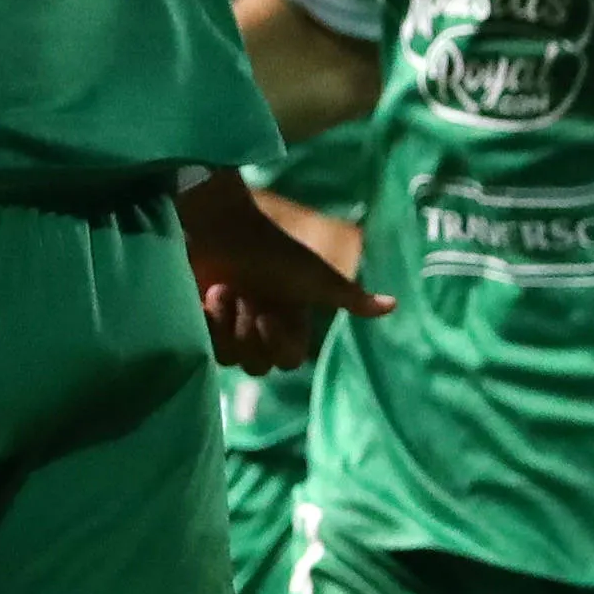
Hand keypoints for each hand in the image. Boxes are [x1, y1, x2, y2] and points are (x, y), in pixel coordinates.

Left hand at [177, 167, 391, 373]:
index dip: (280, 343)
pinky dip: (208, 322)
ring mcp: (228, 327)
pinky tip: (208, 296)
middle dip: (253, 334)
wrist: (222, 227)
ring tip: (226, 291)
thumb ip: (350, 297)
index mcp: (288, 321)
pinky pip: (204, 347)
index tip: (273, 314)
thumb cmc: (272, 251)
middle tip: (249, 300)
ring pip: (231, 360)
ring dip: (230, 324)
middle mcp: (260, 328)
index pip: (289, 361)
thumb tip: (394, 305)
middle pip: (259, 366)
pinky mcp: (199, 323)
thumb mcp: (316, 277)